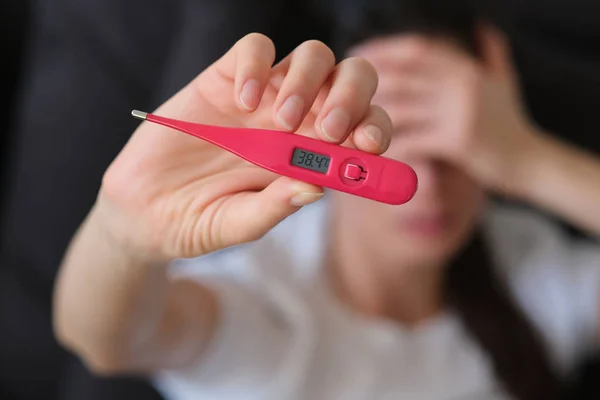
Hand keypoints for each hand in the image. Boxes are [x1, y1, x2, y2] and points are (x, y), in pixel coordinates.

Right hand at [98, 34, 390, 259]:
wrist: (143, 212)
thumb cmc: (199, 221)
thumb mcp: (239, 223)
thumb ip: (275, 207)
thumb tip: (318, 187)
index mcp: (311, 156)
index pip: (362, 128)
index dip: (375, 129)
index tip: (367, 147)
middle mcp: (295, 122)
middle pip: (348, 80)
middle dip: (353, 96)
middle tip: (332, 129)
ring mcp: (262, 99)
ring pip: (312, 57)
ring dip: (310, 81)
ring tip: (282, 120)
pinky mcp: (223, 80)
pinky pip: (254, 48)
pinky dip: (258, 65)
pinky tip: (245, 101)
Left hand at [352, 26, 541, 194]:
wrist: (532, 163)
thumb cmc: (511, 124)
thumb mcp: (504, 82)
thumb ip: (491, 54)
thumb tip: (482, 26)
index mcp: (467, 68)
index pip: (418, 49)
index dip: (383, 49)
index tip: (356, 53)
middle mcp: (463, 84)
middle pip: (402, 74)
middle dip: (367, 80)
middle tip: (339, 90)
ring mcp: (461, 112)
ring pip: (401, 107)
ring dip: (369, 115)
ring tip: (346, 122)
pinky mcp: (458, 141)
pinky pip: (411, 140)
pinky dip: (388, 145)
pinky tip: (369, 151)